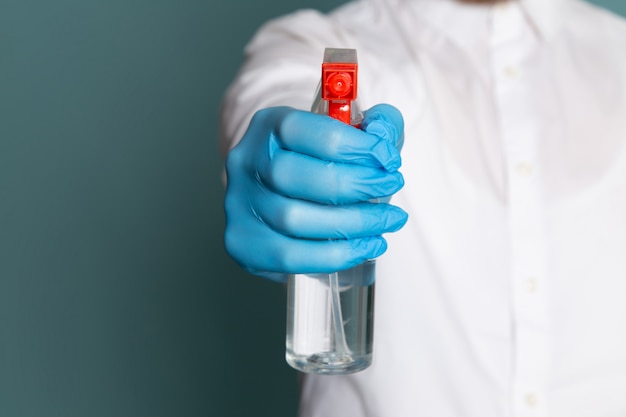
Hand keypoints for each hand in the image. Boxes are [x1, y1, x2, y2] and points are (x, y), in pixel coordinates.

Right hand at [224, 104, 407, 281]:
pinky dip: (335, 255)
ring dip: (352, 224)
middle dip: (356, 185)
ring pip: (294, 220)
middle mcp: (246, 162)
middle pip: (299, 177)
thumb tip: (382, 136)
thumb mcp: (355, 132)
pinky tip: (366, 246)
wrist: (290, 191)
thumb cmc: (325, 161)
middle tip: (391, 187)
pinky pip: (289, 256)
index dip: (355, 147)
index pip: (307, 132)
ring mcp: (239, 204)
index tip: (388, 161)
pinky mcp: (243, 241)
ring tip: (388, 220)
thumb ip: (378, 124)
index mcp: (269, 125)